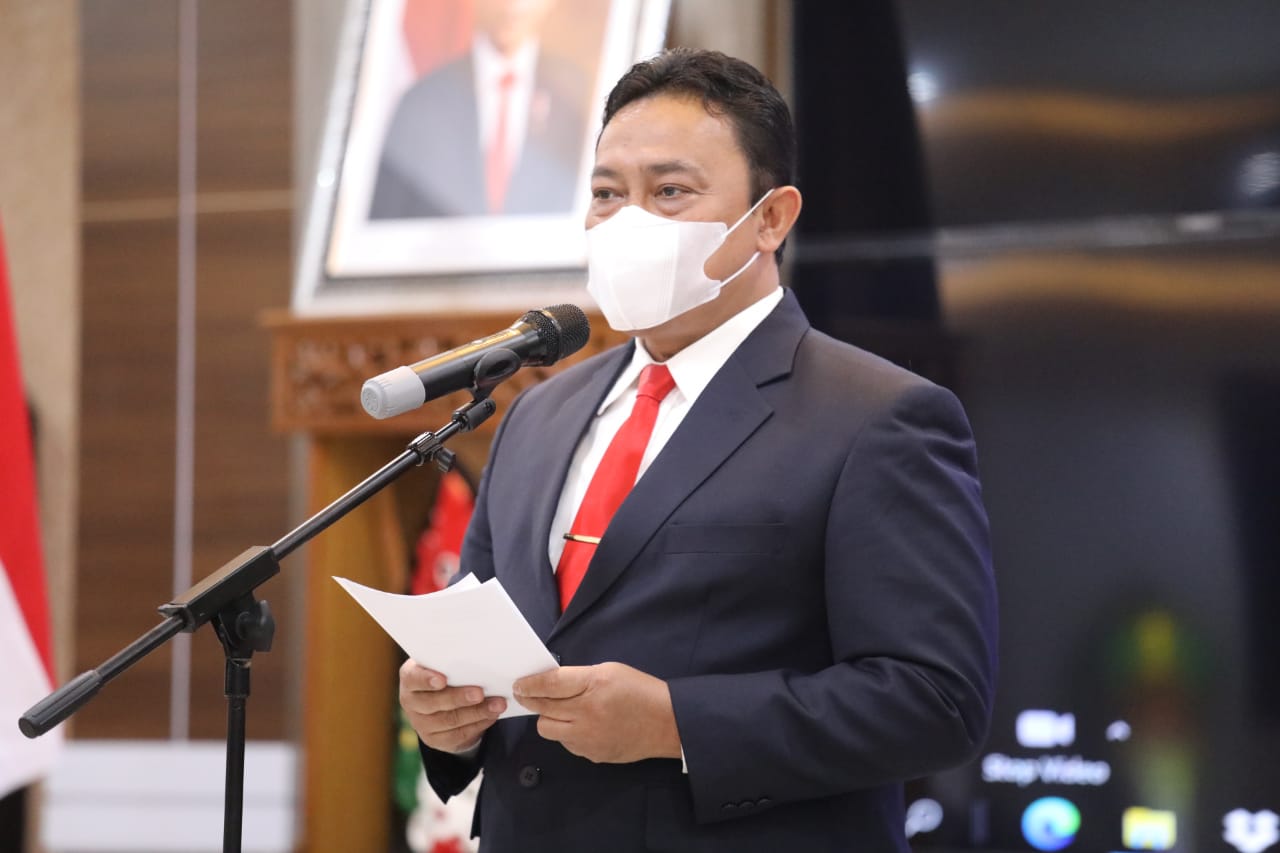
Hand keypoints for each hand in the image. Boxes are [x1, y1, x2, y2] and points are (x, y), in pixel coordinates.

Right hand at [399, 659, 505, 753]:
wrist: (441, 701)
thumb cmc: (446, 673)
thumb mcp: (444, 664)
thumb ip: (453, 662)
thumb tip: (478, 657)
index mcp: (410, 677)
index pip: (413, 678)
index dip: (426, 679)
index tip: (442, 679)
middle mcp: (411, 702)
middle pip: (433, 703)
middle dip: (459, 698)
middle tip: (480, 693)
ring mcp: (421, 724)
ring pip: (450, 720)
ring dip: (477, 712)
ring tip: (497, 705)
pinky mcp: (435, 739)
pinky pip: (458, 734)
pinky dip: (478, 724)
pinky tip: (492, 715)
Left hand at [513, 662, 681, 763]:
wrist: (666, 723)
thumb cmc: (639, 691)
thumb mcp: (610, 671)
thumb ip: (578, 676)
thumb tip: (549, 683)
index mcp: (593, 685)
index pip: (550, 684)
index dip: (529, 684)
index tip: (519, 684)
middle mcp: (587, 713)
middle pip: (543, 708)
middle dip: (530, 699)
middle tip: (525, 695)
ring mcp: (588, 737)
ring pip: (548, 729)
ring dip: (549, 718)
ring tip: (560, 711)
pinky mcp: (592, 754)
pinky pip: (566, 743)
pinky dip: (566, 733)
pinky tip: (581, 725)